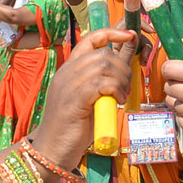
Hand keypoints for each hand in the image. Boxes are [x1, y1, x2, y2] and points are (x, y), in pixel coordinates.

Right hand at [30, 29, 137, 170]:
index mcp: (69, 69)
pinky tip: (117, 102)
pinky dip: (115, 90)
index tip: (130, 35)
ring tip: (122, 96)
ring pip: (104, 65)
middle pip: (103, 53)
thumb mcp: (89, 98)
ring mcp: (68, 85)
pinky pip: (101, 83)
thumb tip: (124, 69)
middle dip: (123, 67)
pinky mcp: (74, 99)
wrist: (52, 150)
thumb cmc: (73, 126)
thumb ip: (102, 82)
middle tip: (126, 87)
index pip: (90, 39)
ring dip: (121, 79)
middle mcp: (67, 72)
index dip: (112, 33)